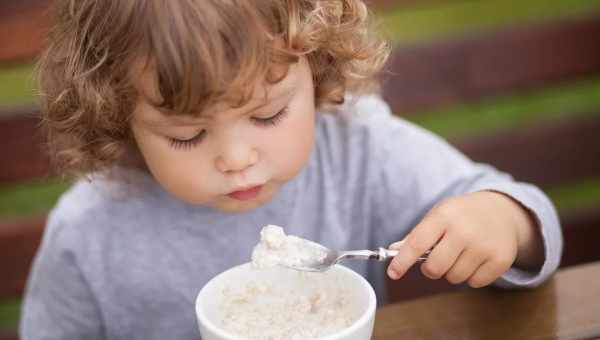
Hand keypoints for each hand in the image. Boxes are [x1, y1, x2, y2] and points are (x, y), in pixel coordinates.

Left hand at [387, 191, 542, 287]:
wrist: (502, 211)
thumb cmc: (462, 215)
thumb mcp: (438, 215)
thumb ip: (417, 235)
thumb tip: (394, 251)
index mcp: (444, 216)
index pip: (417, 243)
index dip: (402, 261)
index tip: (393, 273)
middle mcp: (464, 230)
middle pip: (435, 268)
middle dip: (431, 269)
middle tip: (437, 260)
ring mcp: (484, 246)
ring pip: (454, 277)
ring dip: (452, 272)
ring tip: (460, 255)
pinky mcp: (500, 260)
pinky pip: (474, 283)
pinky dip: (471, 276)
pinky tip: (476, 259)